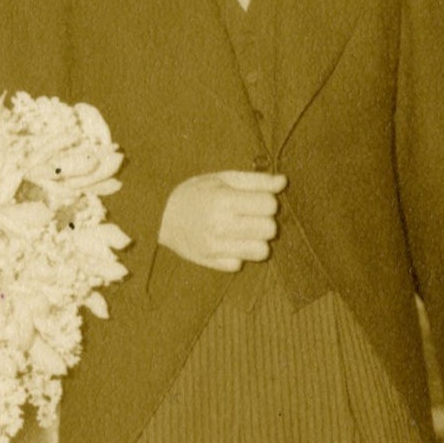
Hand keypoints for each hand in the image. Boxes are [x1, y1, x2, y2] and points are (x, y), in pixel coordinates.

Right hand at [158, 170, 285, 270]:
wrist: (160, 216)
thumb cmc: (196, 193)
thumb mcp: (222, 178)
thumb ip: (255, 180)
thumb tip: (283, 182)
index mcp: (224, 200)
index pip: (270, 205)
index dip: (268, 201)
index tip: (256, 200)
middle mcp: (220, 225)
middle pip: (270, 229)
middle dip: (265, 221)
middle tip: (250, 216)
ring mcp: (216, 247)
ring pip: (261, 251)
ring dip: (257, 240)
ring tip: (243, 231)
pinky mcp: (212, 263)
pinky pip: (242, 264)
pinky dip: (239, 255)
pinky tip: (229, 244)